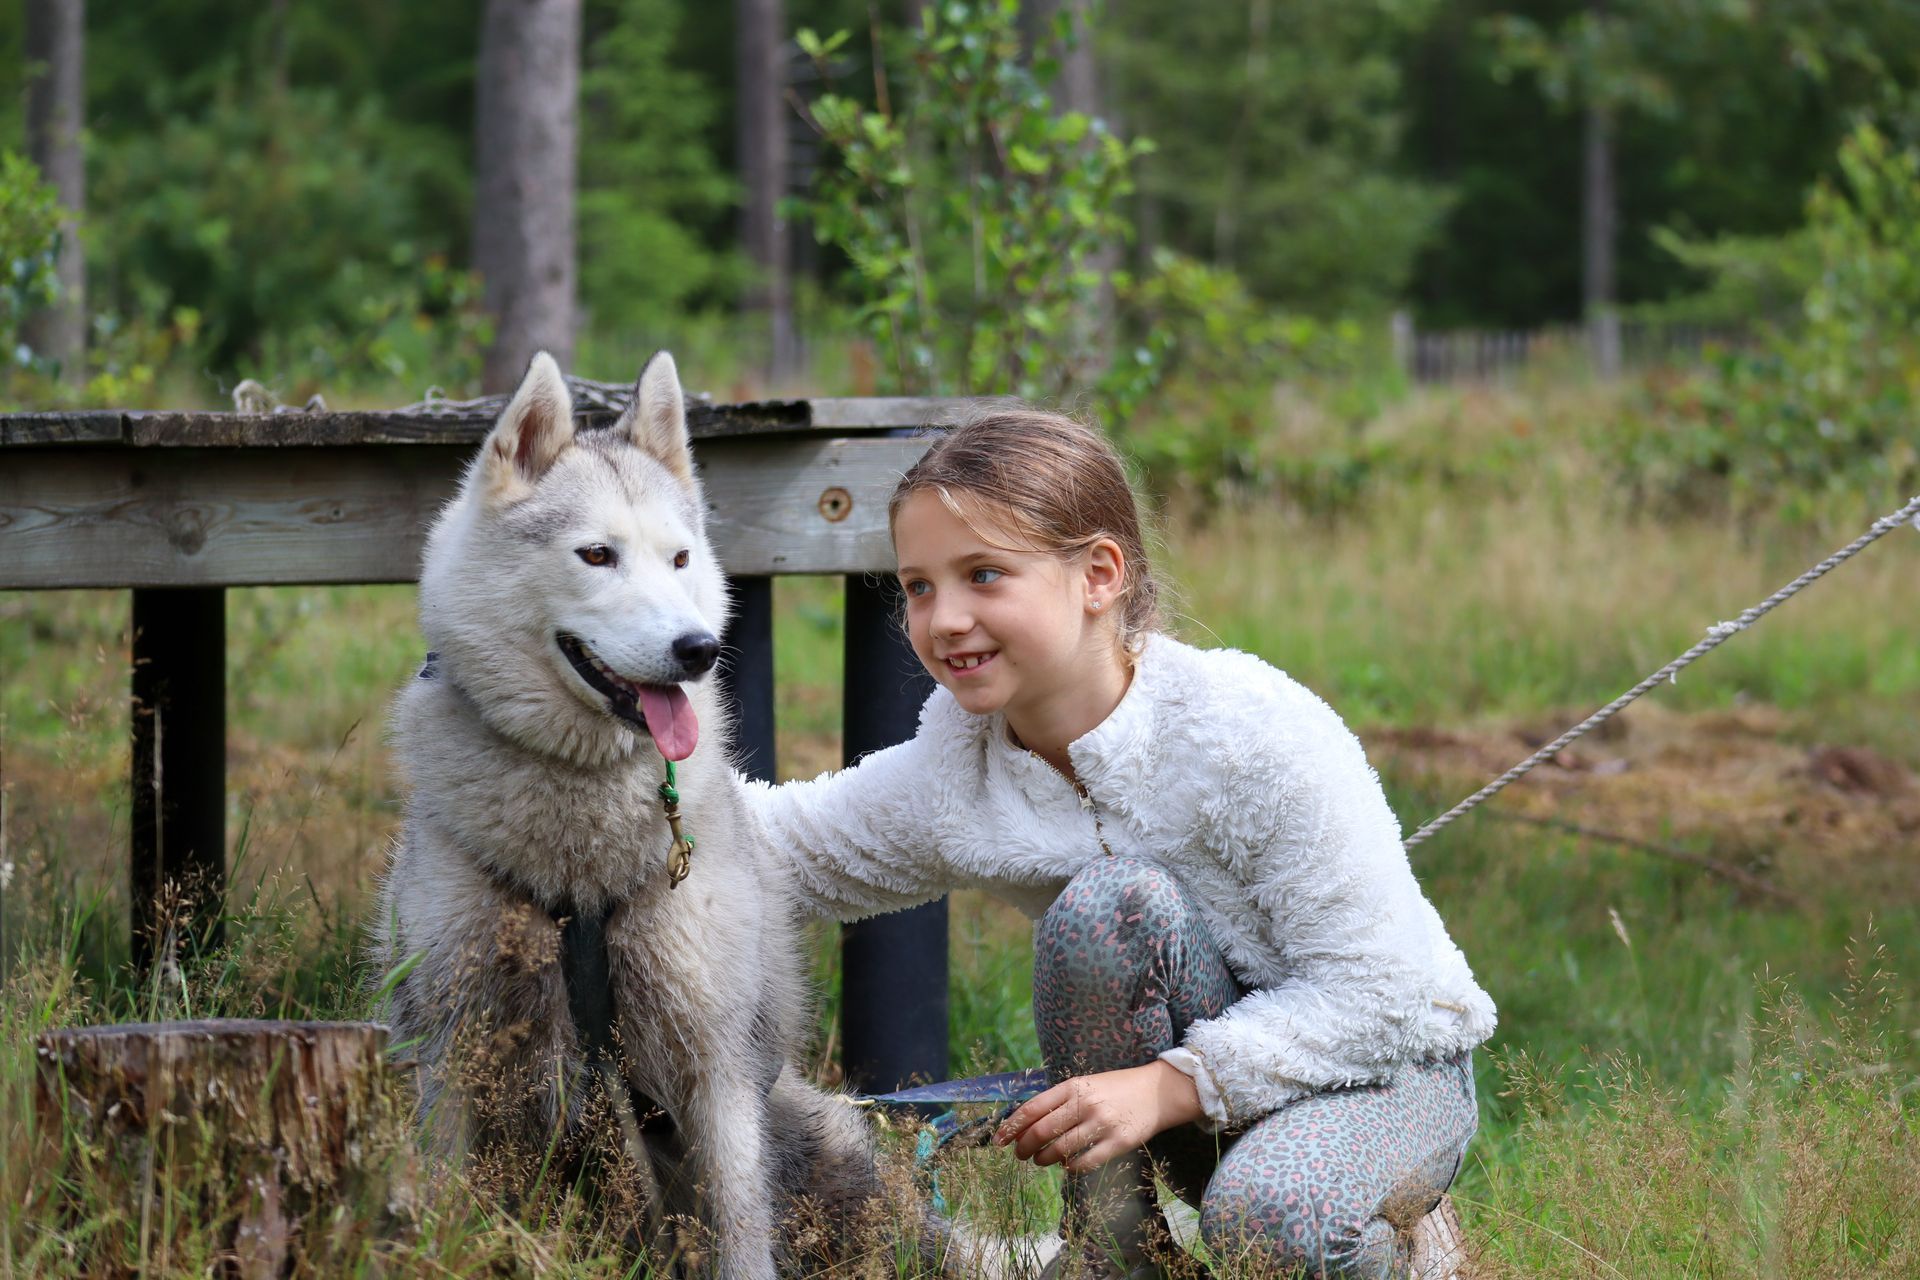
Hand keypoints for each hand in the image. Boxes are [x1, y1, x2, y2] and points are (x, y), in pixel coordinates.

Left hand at [992, 1061, 1203, 1172]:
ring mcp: (1101, 1124)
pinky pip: (1085, 1162)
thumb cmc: (1115, 1089)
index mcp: (1072, 1087)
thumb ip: (1058, 1100)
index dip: (1012, 1127)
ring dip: (1044, 1159)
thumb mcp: (1084, 1084)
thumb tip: (1026, 1123)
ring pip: (1060, 1149)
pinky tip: (1067, 1165)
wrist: (1156, 1092)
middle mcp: (1084, 1104)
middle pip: (1042, 1132)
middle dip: (1024, 1147)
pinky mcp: (1118, 1142)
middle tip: (1020, 1155)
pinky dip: (1070, 1167)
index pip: (1032, 1108)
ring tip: (1041, 1160)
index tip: (999, 1140)